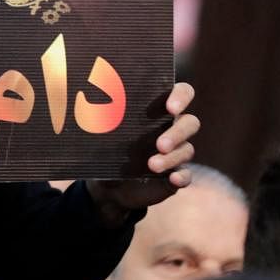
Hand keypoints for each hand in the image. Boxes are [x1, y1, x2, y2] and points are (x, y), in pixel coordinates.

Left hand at [84, 82, 198, 227]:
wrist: (109, 185)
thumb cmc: (109, 148)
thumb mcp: (104, 133)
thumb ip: (103, 118)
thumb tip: (89, 103)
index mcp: (159, 110)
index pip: (181, 93)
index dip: (180, 96)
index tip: (170, 107)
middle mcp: (172, 128)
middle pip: (190, 123)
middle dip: (177, 132)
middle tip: (160, 144)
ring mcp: (176, 153)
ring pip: (187, 150)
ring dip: (171, 157)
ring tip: (152, 165)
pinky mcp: (175, 174)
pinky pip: (186, 175)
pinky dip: (182, 177)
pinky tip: (173, 179)